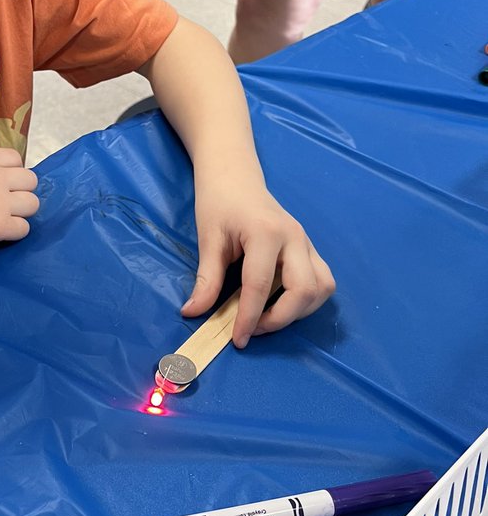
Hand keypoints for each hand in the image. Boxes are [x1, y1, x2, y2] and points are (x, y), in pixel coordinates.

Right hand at [0, 148, 39, 268]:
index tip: (0, 189)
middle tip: (3, 208)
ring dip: (20, 215)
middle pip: (31, 180)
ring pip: (33, 204)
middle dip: (21, 195)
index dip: (12, 175)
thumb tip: (3, 185)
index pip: (16, 158)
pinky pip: (24, 229)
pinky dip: (12, 235)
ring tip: (0, 223)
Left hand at [182, 180, 334, 347]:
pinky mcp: (310, 248)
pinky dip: (307, 299)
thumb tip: (193, 313)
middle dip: (280, 319)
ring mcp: (307, 242)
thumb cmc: (219, 203)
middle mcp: (295, 238)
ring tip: (268, 316)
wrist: (235, 176)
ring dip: (299, 311)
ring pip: (322, 288)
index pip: (260, 286)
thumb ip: (207, 279)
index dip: (249, 318)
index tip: (237, 339)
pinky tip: (281, 302)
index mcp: (266, 233)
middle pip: (304, 290)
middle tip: (253, 328)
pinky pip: (322, 280)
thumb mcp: (208, 239)